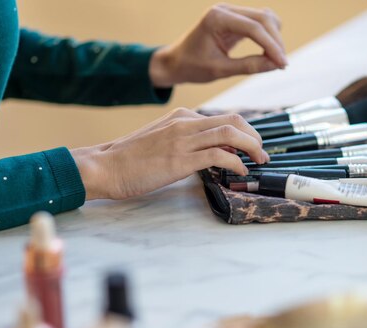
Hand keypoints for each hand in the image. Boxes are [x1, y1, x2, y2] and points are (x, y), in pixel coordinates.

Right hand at [70, 108, 268, 199]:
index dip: (244, 132)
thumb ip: (186, 141)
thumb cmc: (130, 159)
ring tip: (258, 161)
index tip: (251, 147)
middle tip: (261, 154)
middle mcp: (184, 123)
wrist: (105, 167)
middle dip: (254, 137)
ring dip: (251, 147)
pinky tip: (240, 172)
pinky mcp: (180, 159)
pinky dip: (236, 163)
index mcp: (181, 116)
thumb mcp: (161, 140)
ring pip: (230, 133)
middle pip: (233, 121)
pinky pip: (218, 155)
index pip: (223, 118)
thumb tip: (214, 153)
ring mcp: (182, 140)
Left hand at [149, 3, 286, 86]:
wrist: (176, 61)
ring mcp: (230, 12)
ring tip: (275, 61)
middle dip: (276, 41)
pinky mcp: (235, 19)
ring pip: (265, 18)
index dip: (271, 46)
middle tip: (282, 64)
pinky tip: (269, 54)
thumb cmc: (192, 66)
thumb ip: (248, 66)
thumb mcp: (220, 70)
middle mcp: (225, 10)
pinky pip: (259, 23)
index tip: (282, 64)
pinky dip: (268, 37)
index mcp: (216, 18)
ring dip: (274, 37)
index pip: (253, 28)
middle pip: (263, 18)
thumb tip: (276, 65)